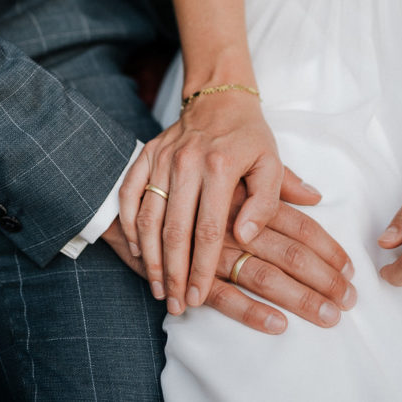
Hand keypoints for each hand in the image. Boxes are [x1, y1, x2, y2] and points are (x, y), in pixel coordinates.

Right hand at [118, 92, 286, 314]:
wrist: (220, 97)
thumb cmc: (250, 137)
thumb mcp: (272, 164)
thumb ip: (268, 202)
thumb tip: (247, 237)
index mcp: (220, 165)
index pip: (208, 228)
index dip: (202, 267)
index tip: (200, 296)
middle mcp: (186, 161)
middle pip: (174, 229)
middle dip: (174, 272)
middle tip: (175, 304)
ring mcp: (162, 158)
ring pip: (149, 216)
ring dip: (150, 256)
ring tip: (157, 287)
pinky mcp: (146, 154)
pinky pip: (129, 193)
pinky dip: (130, 223)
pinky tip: (136, 250)